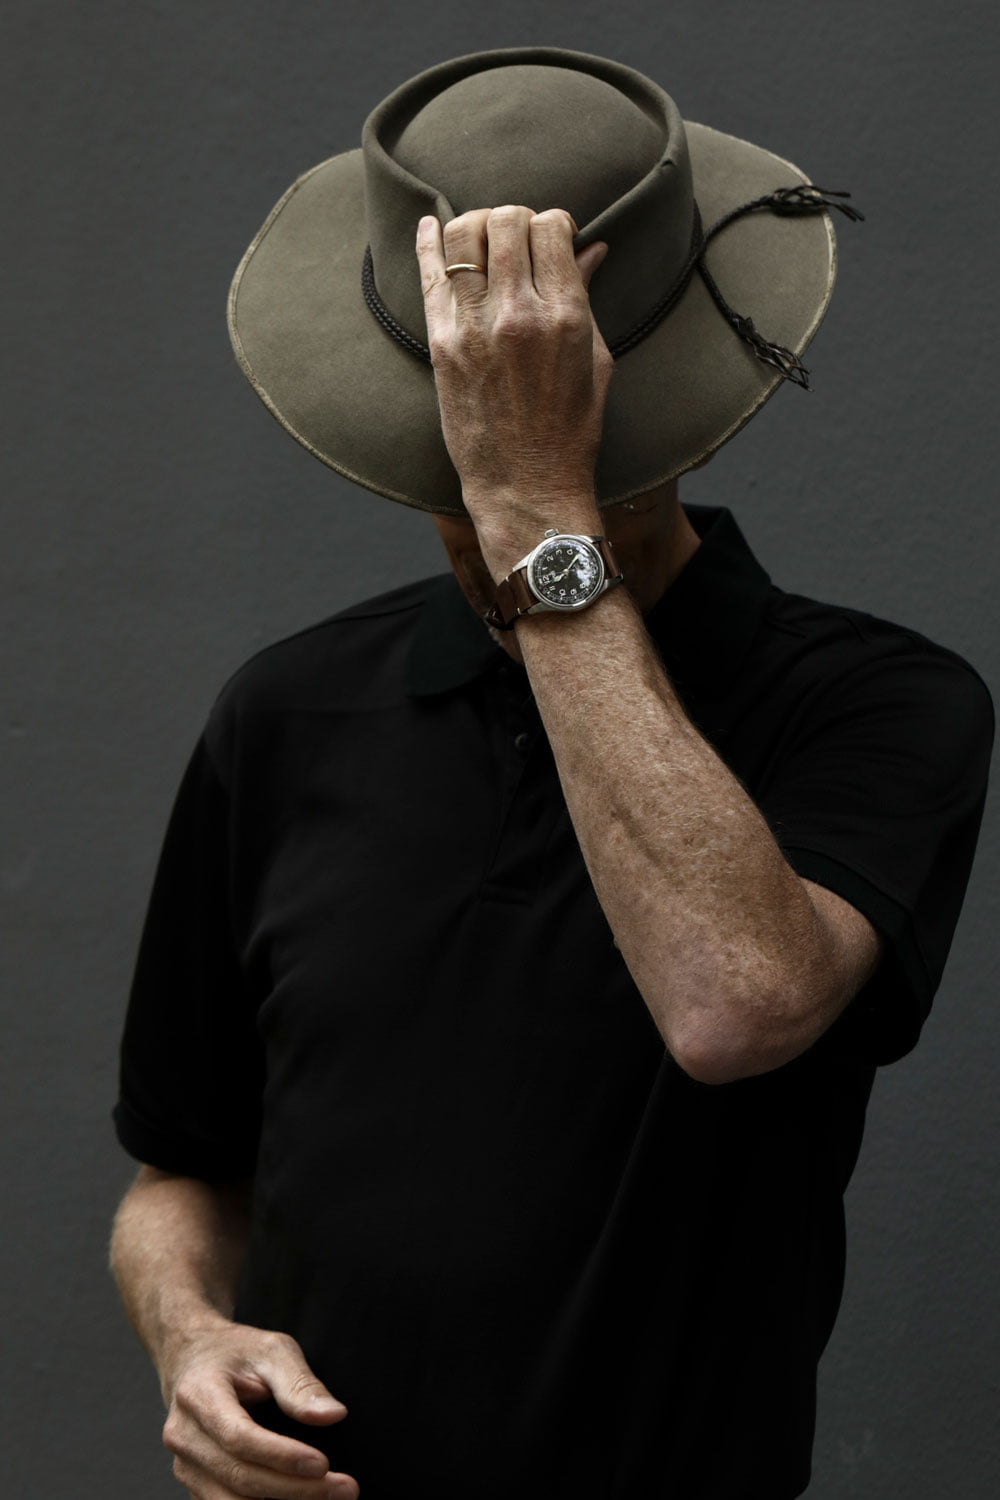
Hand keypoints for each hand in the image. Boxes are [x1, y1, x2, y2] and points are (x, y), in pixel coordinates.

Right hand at [160, 1318, 357, 1498]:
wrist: (191, 1358)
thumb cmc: (236, 1352)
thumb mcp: (272, 1349)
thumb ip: (300, 1383)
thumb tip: (334, 1415)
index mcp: (199, 1395)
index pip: (240, 1437)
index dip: (281, 1456)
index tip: (324, 1465)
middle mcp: (184, 1435)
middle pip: (240, 1476)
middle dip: (295, 1489)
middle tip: (345, 1490)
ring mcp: (185, 1464)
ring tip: (329, 1498)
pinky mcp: (194, 1482)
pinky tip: (298, 1499)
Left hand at [416, 206, 609, 569]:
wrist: (526, 485)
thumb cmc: (570, 430)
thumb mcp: (595, 361)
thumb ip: (587, 298)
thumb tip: (591, 248)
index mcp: (566, 316)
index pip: (551, 227)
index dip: (554, 222)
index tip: (554, 237)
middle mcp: (518, 315)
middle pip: (506, 221)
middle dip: (515, 218)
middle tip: (518, 239)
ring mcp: (475, 328)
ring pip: (463, 235)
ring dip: (475, 226)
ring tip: (483, 240)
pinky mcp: (442, 345)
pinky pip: (428, 274)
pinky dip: (427, 242)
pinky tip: (429, 227)